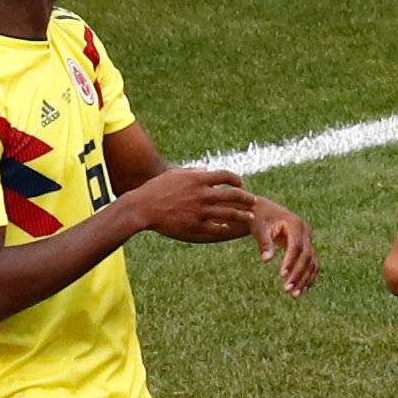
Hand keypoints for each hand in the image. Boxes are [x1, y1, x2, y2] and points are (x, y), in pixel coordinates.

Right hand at [129, 168, 255, 242]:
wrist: (143, 207)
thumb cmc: (157, 189)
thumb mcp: (175, 174)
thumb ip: (193, 171)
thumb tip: (206, 169)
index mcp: (199, 179)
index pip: (226, 176)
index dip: (236, 179)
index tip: (241, 184)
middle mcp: (203, 194)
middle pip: (234, 195)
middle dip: (247, 198)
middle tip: (254, 201)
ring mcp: (201, 211)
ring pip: (230, 213)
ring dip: (242, 215)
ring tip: (250, 217)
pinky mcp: (195, 226)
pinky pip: (215, 228)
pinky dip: (223, 227)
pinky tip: (226, 228)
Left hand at [252, 198, 316, 294]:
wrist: (265, 211)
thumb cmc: (259, 219)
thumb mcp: (259, 228)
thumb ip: (264, 243)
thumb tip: (266, 260)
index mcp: (295, 224)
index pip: (296, 246)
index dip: (290, 261)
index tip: (281, 276)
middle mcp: (306, 232)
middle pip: (307, 256)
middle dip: (298, 274)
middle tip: (287, 290)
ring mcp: (309, 240)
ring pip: (312, 262)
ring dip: (304, 279)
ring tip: (294, 296)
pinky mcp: (307, 248)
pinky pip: (311, 265)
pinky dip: (307, 278)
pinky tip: (300, 291)